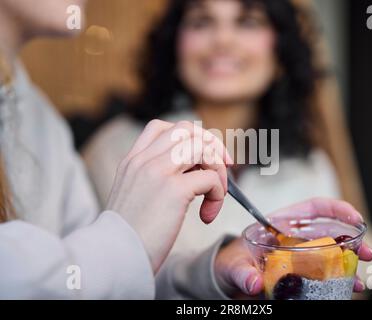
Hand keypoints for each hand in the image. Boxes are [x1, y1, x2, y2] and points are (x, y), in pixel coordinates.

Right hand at [107, 120, 231, 271]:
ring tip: (216, 195)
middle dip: (211, 144)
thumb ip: (154, 180)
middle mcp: (144, 160)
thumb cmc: (127, 236)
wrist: (113, 258)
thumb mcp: (134, 196)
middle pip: (187, 129)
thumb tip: (193, 174)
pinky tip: (208, 214)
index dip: (190, 137)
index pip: (162, 128)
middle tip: (224, 166)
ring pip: (202, 147)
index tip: (203, 156)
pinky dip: (217, 193)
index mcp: (132, 161)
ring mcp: (158, 171)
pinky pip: (210, 177)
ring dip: (217, 168)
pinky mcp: (174, 190)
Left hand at [214, 198, 371, 296]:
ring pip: (332, 255)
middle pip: (330, 232)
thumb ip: (242, 271)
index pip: (314, 208)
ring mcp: (301, 258)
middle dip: (352, 239)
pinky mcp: (302, 276)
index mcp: (282, 225)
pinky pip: (325, 275)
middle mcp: (296, 239)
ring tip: (359, 276)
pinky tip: (347, 287)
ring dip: (350, 263)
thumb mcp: (233, 265)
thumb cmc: (231, 263)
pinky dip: (339, 280)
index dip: (337, 209)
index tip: (354, 218)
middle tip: (366, 251)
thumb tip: (253, 281)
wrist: (229, 282)